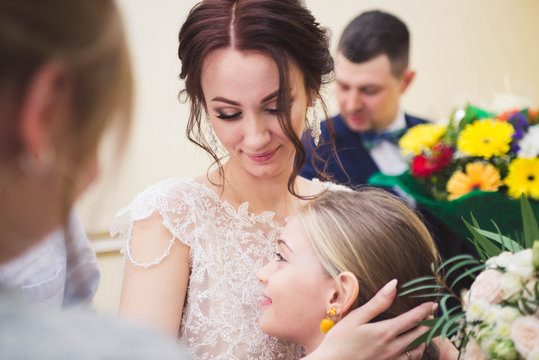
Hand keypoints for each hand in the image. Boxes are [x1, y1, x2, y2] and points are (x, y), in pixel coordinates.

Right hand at [306, 279, 435, 359]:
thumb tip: (394, 284)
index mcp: (385, 332)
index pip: (413, 319)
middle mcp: (393, 348)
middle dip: (429, 323)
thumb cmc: (339, 340)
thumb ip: (377, 302)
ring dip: (424, 339)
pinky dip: (416, 353)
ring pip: (418, 350)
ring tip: (424, 330)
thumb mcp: (355, 318)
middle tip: (431, 314)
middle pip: (420, 335)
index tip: (433, 303)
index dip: (425, 310)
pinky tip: (412, 348)